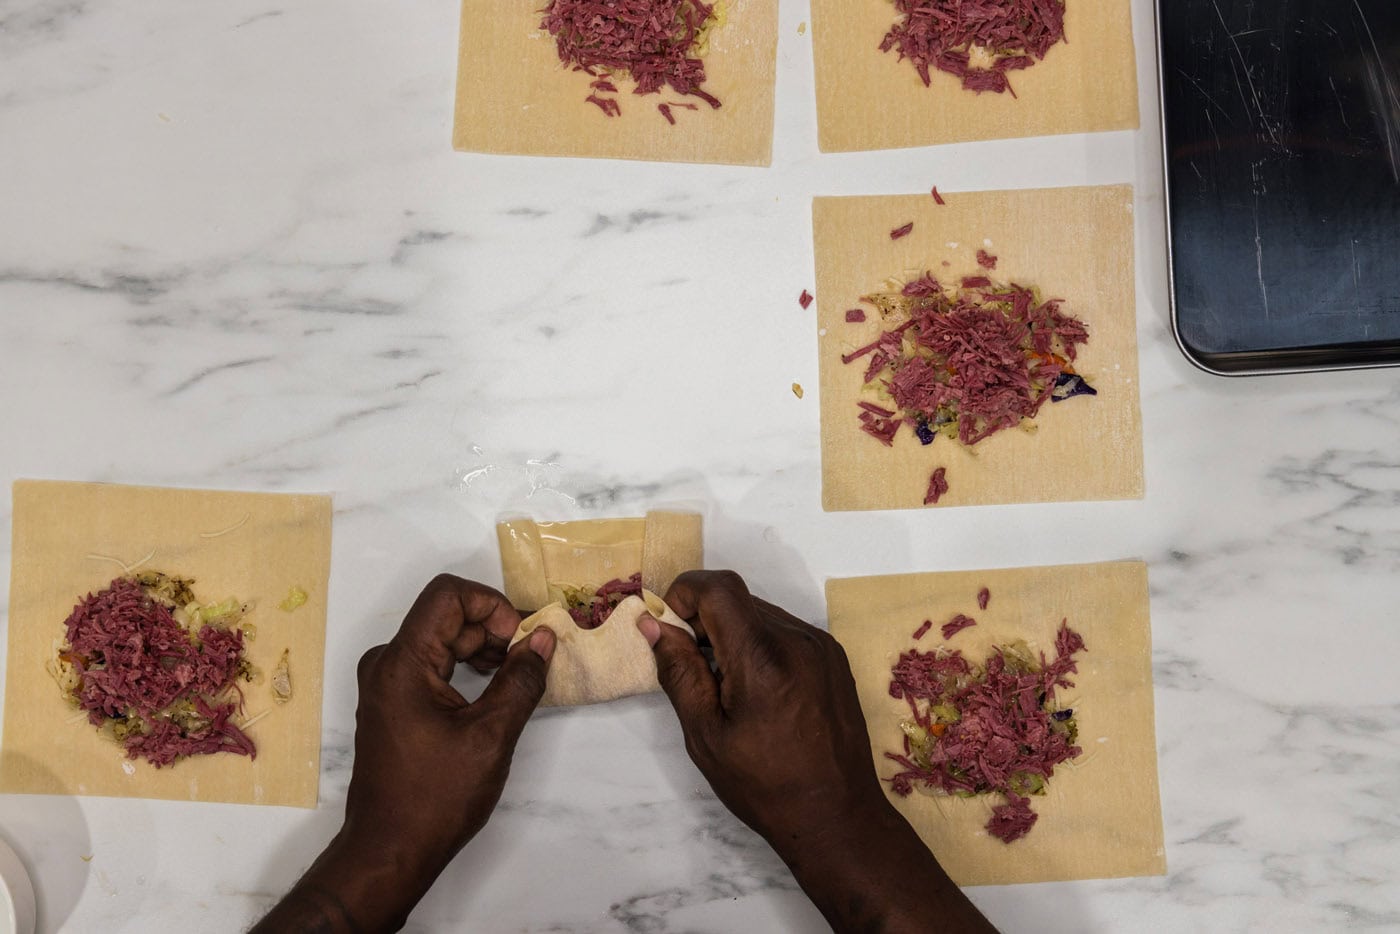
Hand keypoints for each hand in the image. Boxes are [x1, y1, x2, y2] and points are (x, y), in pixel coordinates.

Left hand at [254, 574, 554, 932]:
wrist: (389, 851)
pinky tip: (494, 691)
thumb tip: (542, 639)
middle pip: (446, 615)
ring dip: (483, 648)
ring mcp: (387, 683)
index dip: (491, 604)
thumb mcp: (491, 736)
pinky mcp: (393, 702)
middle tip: (529, 659)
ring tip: (516, 677)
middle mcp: (387, 664)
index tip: (520, 637)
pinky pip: (433, 663)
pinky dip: (467, 667)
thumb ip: (520, 680)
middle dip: (493, 628)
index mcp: (402, 663)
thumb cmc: (436, 798)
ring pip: (442, 638)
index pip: (448, 594)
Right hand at [637, 570, 882, 848]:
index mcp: (764, 656)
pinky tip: (758, 691)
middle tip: (691, 667)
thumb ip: (678, 670)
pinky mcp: (834, 657)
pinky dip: (760, 645)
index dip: (684, 594)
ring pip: (761, 614)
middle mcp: (799, 639)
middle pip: (738, 599)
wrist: (837, 815)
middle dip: (704, 619)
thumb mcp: (705, 733)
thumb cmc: (765, 785)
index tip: (669, 628)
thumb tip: (653, 625)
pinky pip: (786, 631)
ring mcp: (821, 646)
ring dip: (732, 634)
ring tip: (726, 687)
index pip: (718, 588)